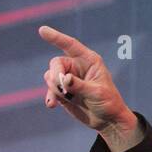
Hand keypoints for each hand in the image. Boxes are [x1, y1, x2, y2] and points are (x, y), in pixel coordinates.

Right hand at [38, 25, 141, 150]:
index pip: (70, 45)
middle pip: (56, 63)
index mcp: (89, 61)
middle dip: (55, 75)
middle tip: (61, 88)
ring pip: (50, 77)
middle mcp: (76, 67)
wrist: (108, 121)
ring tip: (67, 98)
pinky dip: (50, 97)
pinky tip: (52, 105)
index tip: (42, 30)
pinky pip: (50, 90)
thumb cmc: (109, 103)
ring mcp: (68, 79)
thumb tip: (64, 79)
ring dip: (54, 88)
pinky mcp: (63, 92)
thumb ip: (80, 85)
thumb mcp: (97, 93)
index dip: (56, 37)